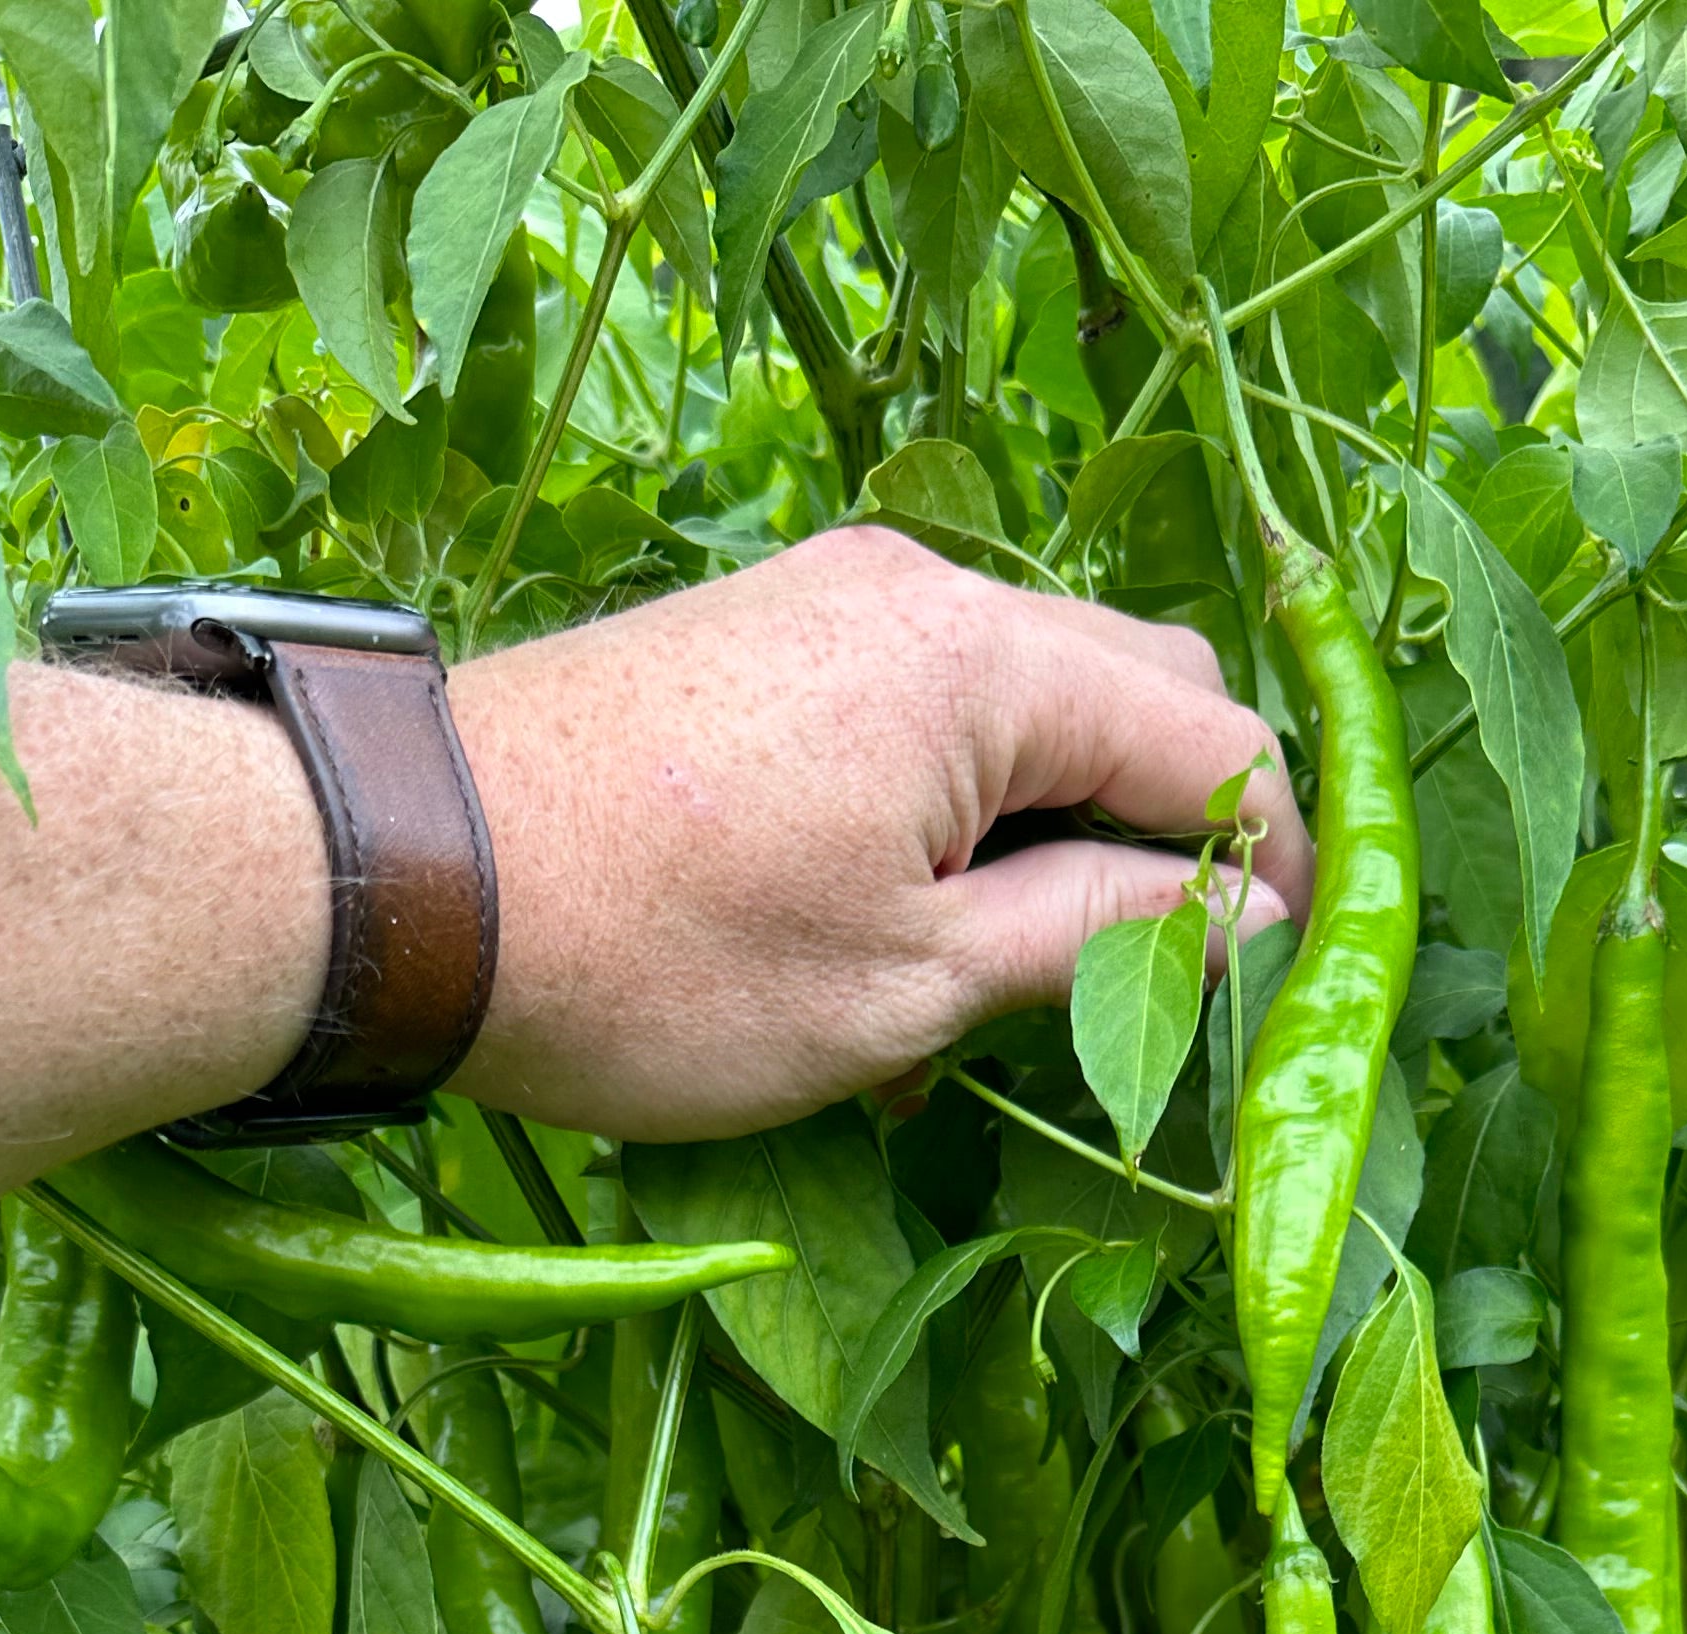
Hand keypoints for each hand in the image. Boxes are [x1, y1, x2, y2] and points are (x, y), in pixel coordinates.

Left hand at [448, 526, 1308, 1142]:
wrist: (408, 885)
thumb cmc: (658, 962)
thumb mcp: (910, 989)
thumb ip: (1104, 940)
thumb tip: (1256, 919)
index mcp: (986, 661)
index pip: (1217, 742)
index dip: (1278, 866)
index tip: (1279, 985)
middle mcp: (926, 589)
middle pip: (1140, 691)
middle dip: (1176, 834)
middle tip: (1145, 992)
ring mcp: (837, 599)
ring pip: (1034, 701)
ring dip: (1058, 834)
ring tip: (994, 992)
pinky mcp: (769, 635)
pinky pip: (930, 705)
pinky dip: (962, 810)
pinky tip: (901, 934)